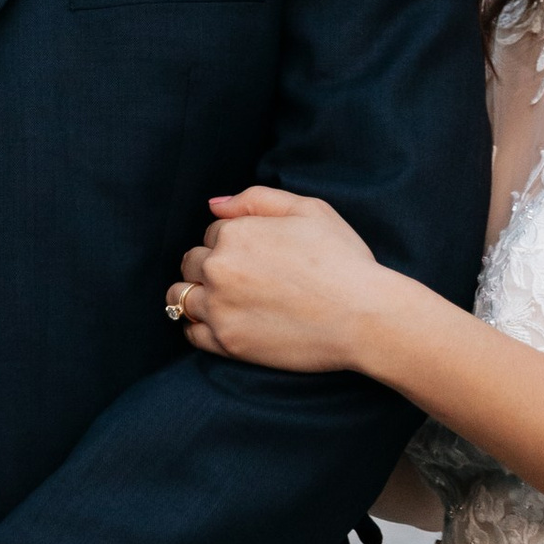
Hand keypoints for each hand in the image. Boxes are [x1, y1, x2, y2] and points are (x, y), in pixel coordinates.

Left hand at [172, 186, 390, 373]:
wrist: (364, 317)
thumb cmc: (342, 259)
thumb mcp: (308, 209)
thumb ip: (256, 199)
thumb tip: (215, 205)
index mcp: (235, 233)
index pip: (212, 232)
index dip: (234, 241)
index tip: (257, 255)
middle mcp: (219, 269)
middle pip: (191, 262)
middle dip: (210, 265)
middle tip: (241, 278)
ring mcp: (220, 309)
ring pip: (180, 297)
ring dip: (195, 294)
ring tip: (221, 299)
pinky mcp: (228, 344)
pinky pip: (191, 333)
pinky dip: (198, 326)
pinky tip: (219, 322)